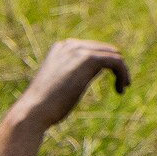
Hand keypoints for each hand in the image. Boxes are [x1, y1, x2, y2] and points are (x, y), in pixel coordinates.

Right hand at [9, 39, 129, 133]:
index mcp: (61, 48)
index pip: (94, 49)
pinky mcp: (88, 59)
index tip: (113, 80)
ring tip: (123, 87)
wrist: (34, 111)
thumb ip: (74, 73)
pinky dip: (123, 73)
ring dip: (122, 71)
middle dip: (117, 66)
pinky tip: (121, 88)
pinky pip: (116, 61)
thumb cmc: (45, 105)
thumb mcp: (60, 84)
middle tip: (122, 85)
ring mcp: (78, 50)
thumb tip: (90, 72)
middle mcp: (70, 45)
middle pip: (106, 50)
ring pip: (114, 55)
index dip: (107, 63)